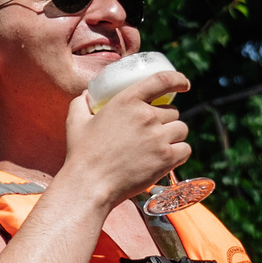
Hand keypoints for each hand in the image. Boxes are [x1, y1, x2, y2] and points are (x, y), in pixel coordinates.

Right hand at [61, 73, 189, 207]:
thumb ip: (81, 103)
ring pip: (181, 129)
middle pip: (173, 112)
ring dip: (173, 136)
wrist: (90, 184)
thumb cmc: (82, 153)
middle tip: (152, 132)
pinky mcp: (166, 158)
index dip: (177, 79)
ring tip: (159, 146)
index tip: (183, 84)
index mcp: (127, 100)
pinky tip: (167, 158)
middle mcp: (146, 116)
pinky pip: (185, 149)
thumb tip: (87, 94)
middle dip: (165, 120)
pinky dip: (179, 153)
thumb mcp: (76, 121)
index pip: (162, 80)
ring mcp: (158, 137)